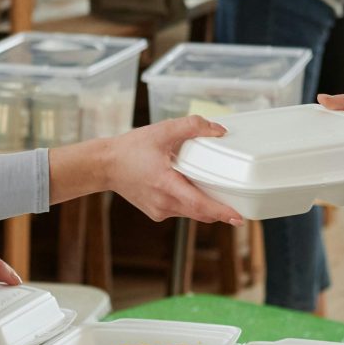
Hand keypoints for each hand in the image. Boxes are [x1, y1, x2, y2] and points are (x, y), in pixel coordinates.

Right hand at [99, 118, 244, 224]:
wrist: (105, 165)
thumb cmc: (131, 149)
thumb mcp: (162, 131)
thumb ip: (191, 126)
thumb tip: (218, 130)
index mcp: (165, 184)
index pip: (198, 204)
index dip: (220, 212)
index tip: (237, 218)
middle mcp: (163, 202)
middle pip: (199, 212)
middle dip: (219, 211)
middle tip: (238, 206)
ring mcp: (159, 211)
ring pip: (191, 213)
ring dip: (204, 206)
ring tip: (215, 192)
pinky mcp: (156, 212)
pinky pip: (180, 211)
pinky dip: (190, 204)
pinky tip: (190, 188)